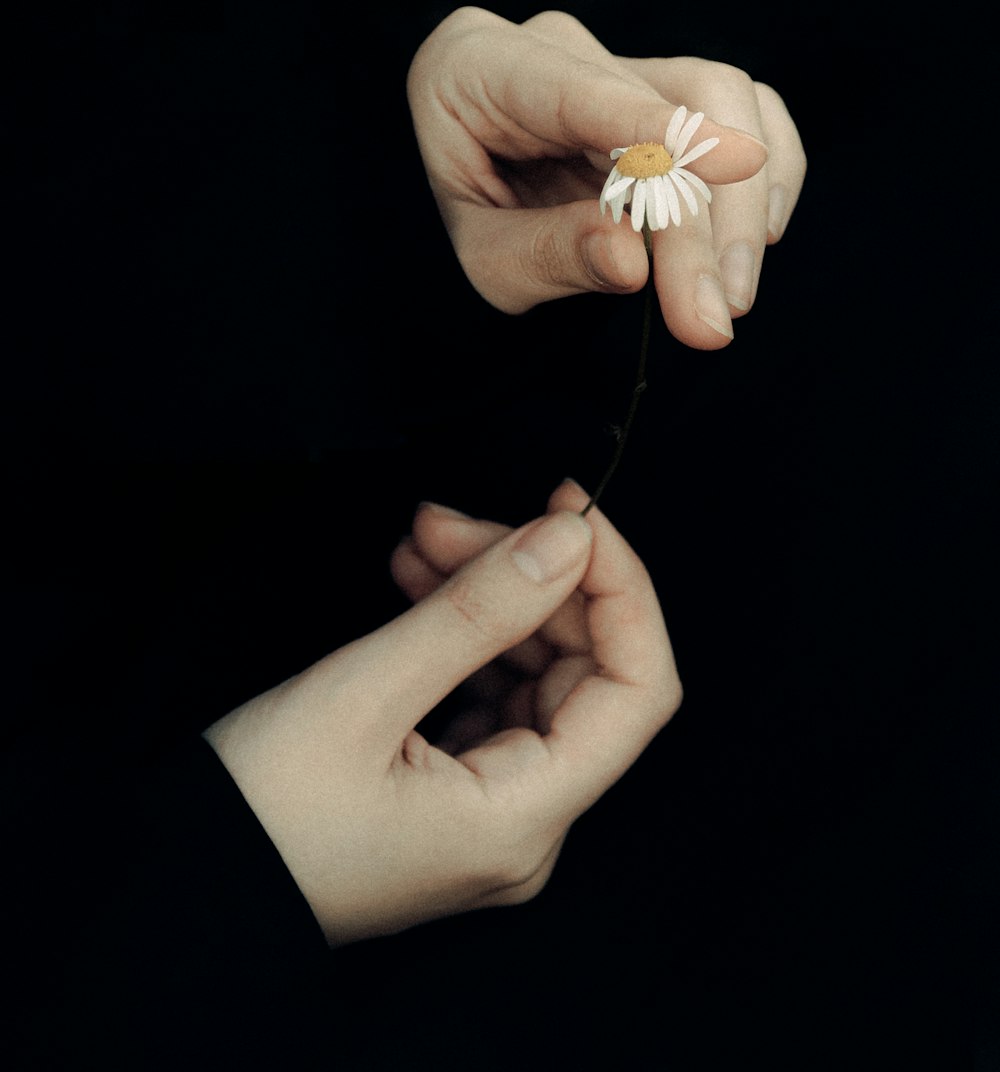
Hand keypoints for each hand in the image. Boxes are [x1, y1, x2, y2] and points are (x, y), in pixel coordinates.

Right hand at [203, 480, 680, 944]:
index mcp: (522, 821)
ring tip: (424, 543)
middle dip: (528, 579)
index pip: (638, 690)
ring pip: (534, 676)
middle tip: (453, 522)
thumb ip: (479, 610)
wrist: (181, 886)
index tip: (573, 517)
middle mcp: (524, 827)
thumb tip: (568, 540)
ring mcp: (492, 812)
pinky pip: (491, 697)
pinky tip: (421, 587)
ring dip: (491, 598)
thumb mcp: (366, 691)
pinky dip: (465, 636)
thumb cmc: (256, 812)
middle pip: (582, 672)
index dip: (619, 589)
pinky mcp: (456, 794)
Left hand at [407, 7, 805, 348]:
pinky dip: (766, 175)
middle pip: (674, 99)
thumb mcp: (484, 259)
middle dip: (705, 217)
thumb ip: (548, 254)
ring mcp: (621, 59)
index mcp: (480, 65)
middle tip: (714, 312)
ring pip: (723, 97)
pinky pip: (747, 108)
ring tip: (728, 295)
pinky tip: (751, 242)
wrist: (473, 201)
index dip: (660, 129)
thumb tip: (633, 260)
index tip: (739, 165)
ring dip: (743, 203)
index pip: (582, 89)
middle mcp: (558, 45)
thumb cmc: (475, 220)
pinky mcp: (670, 88)